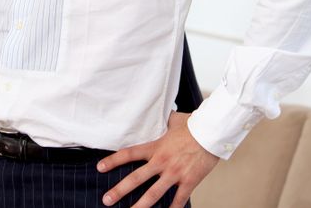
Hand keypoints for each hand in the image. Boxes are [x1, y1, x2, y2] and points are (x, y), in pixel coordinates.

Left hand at [97, 112, 218, 207]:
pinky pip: (178, 200)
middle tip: (106, 200)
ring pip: (153, 194)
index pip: (129, 154)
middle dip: (119, 190)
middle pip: (136, 178)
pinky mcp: (188, 181)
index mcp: (156, 146)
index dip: (113, 161)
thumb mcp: (173, 120)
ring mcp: (174, 173)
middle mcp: (162, 161)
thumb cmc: (192, 124)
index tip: (100, 167)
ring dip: (140, 206)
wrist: (211, 132)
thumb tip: (158, 112)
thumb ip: (163, 121)